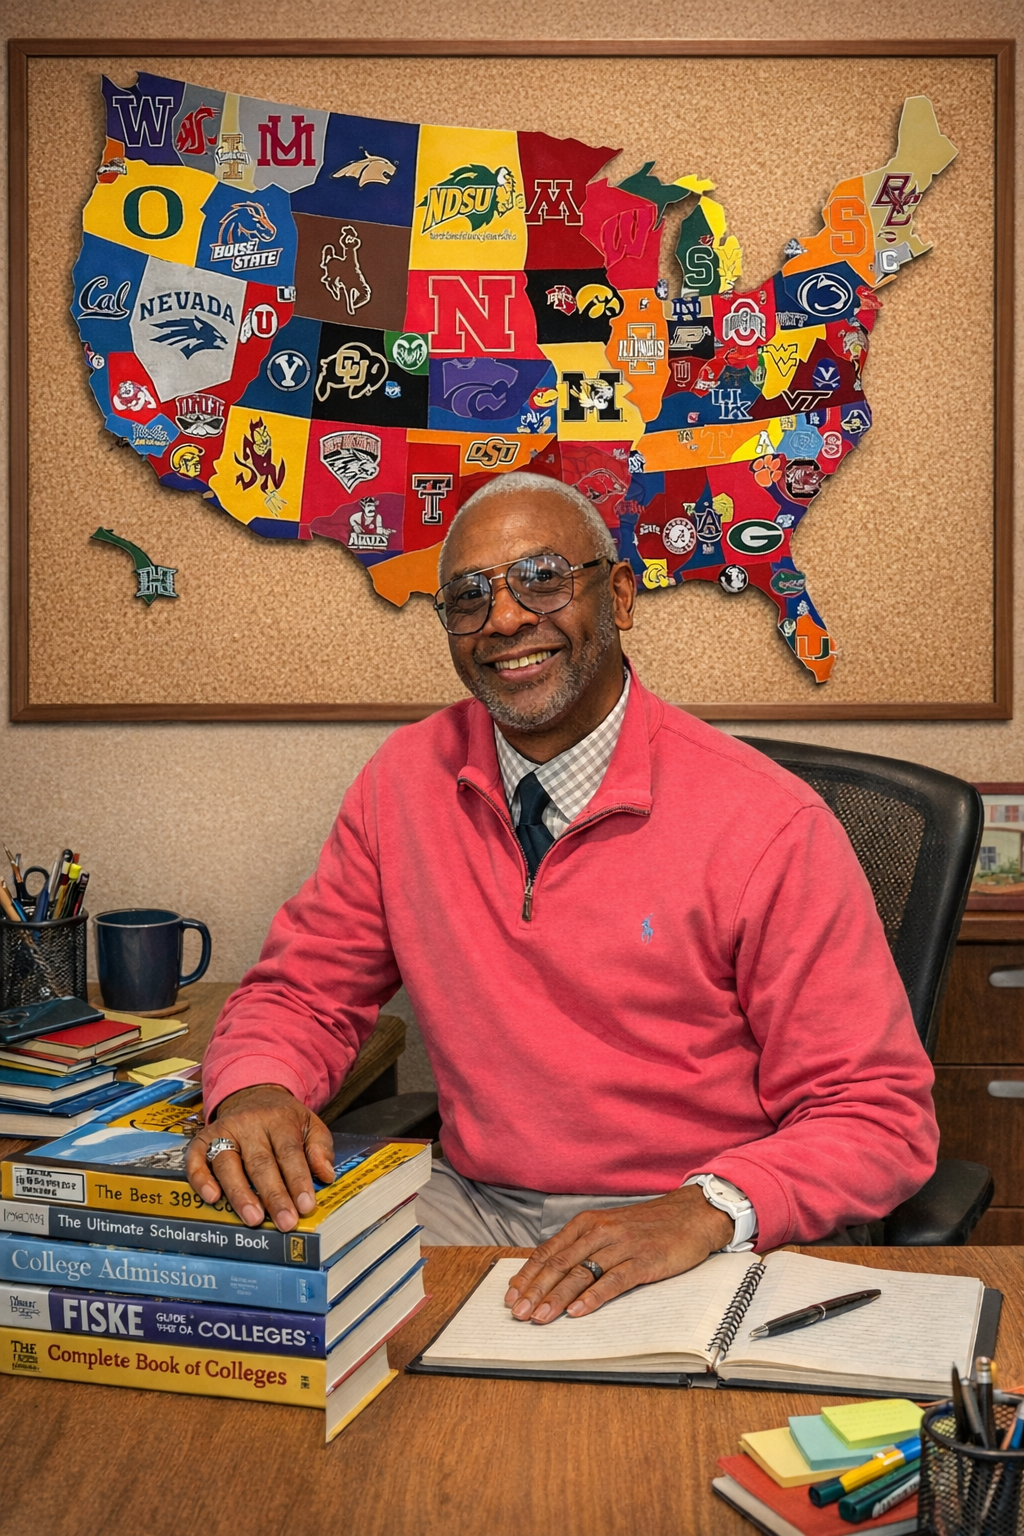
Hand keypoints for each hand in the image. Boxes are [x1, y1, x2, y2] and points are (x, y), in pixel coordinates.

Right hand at [185, 1084, 335, 1232]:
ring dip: (240, 1193)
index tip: (306, 1206)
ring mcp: (224, 1131)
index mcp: (280, 1120)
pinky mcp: (203, 1138)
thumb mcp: (310, 1124)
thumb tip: (326, 1176)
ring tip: (253, 1218)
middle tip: (284, 1222)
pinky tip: (212, 1198)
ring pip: (228, 1163)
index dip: (298, 1180)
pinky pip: (197, 1158)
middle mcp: (250, 1124)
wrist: (253, 1093)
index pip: (289, 1152)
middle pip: (260, 1162)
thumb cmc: (284, 1119)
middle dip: (273, 1195)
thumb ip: (320, 1148)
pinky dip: (201, 1178)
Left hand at [504, 1185, 735, 1323]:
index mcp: (587, 1223)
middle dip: (534, 1290)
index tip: (510, 1295)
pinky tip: (577, 1311)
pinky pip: (613, 1280)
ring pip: (581, 1273)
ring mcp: (621, 1245)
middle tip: (517, 1314)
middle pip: (559, 1263)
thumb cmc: (648, 1226)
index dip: (527, 1274)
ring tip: (539, 1317)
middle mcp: (600, 1231)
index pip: (548, 1250)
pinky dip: (593, 1297)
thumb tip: (552, 1274)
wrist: (691, 1215)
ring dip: (557, 1297)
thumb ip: (584, 1247)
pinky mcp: (643, 1260)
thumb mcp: (610, 1229)